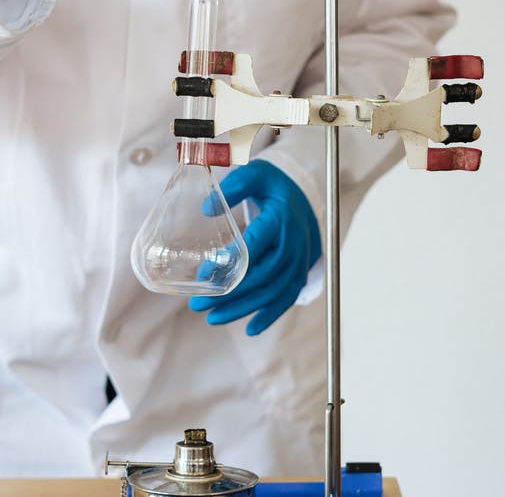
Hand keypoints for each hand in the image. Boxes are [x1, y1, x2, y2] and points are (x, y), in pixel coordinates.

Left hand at [189, 160, 320, 335]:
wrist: (306, 198)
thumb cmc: (274, 187)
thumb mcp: (256, 174)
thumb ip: (234, 187)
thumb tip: (206, 209)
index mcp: (279, 220)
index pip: (254, 245)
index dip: (230, 263)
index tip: (203, 274)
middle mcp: (292, 244)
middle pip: (261, 276)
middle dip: (229, 294)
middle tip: (197, 304)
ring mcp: (298, 261)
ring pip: (272, 292)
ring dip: (242, 309)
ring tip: (212, 318)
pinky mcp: (299, 273)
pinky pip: (287, 298)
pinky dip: (270, 316)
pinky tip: (250, 329)